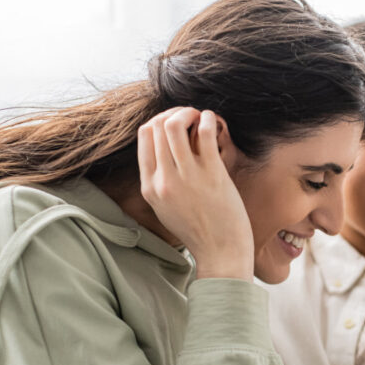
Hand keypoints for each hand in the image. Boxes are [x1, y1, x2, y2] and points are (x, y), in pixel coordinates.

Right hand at [137, 107, 253, 279]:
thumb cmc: (199, 230)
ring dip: (188, 112)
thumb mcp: (166, 207)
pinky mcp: (211, 174)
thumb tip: (167, 147)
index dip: (160, 120)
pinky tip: (212, 122)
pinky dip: (207, 119)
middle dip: (174, 112)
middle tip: (190, 117)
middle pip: (157, 125)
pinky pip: (204, 132)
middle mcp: (164, 180)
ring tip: (199, 117)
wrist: (221, 251)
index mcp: (149, 187)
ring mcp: (187, 177)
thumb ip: (160, 181)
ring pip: (174, 124)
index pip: (143, 136)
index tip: (174, 123)